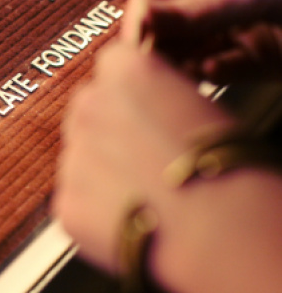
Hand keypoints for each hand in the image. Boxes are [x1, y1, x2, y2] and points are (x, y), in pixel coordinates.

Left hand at [53, 40, 234, 272]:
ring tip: (147, 190)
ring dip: (102, 167)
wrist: (215, 231)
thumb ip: (158, 86)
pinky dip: (98, 207)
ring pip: (80, 154)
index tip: (149, 105)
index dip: (134, 87)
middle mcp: (89, 105)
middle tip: (149, 153)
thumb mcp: (202, 104)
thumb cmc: (225, 166)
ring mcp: (72, 154)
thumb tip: (147, 82)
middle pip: (90, 107)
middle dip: (111, 125)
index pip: (113, 62)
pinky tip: (135, 217)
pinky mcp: (66, 200)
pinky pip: (77, 197)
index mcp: (126, 71)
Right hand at [121, 0, 281, 82]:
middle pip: (168, 23)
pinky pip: (222, 69)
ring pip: (192, 50)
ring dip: (183, 63)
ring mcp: (238, 26)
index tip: (134, 45)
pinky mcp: (257, 56)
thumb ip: (198, 12)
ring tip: (176, 75)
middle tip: (147, 69)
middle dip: (158, 45)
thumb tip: (144, 19)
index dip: (141, 17)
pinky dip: (215, 73)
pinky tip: (212, 70)